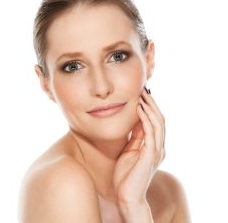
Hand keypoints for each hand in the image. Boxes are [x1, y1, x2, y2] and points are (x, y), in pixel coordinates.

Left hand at [113, 87, 165, 205]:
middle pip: (160, 120)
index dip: (150, 108)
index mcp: (154, 146)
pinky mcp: (150, 156)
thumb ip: (135, 136)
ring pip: (158, 124)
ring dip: (150, 108)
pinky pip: (151, 133)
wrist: (126, 195)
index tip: (142, 95)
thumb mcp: (130, 149)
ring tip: (142, 96)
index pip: (156, 122)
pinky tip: (140, 109)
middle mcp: (159, 147)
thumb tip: (135, 119)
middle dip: (152, 104)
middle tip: (144, 90)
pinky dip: (146, 120)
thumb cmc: (126, 174)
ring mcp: (156, 152)